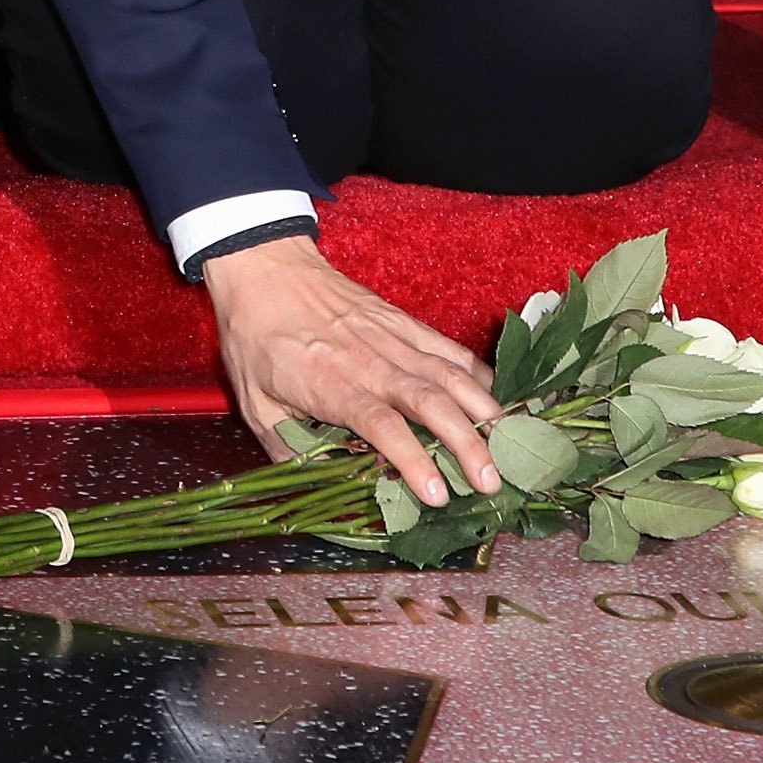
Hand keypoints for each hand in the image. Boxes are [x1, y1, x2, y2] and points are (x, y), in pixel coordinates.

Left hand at [202, 234, 501, 508]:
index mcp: (332, 383)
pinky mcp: (402, 321)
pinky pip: (448, 348)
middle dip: (467, 442)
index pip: (382, 424)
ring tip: (509, 445)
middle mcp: (370, 360)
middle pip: (430, 401)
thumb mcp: (254, 400)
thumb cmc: (257, 337)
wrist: (266, 269)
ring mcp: (391, 337)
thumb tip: (316, 483)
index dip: (413, 459)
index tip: (437, 494)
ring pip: (449, 374)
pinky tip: (498, 401)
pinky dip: (478, 374)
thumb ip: (286, 446)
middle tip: (491, 481)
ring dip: (483, 411)